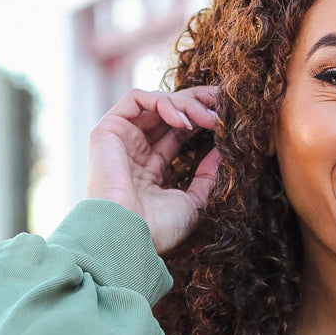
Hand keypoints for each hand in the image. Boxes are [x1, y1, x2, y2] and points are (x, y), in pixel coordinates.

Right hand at [86, 86, 220, 254]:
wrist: (127, 235)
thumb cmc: (157, 229)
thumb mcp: (193, 203)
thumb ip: (207, 178)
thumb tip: (224, 153)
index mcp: (150, 168)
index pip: (179, 133)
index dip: (201, 120)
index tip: (227, 117)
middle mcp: (134, 150)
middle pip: (169, 113)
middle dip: (198, 104)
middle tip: (223, 105)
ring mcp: (121, 138)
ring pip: (156, 103)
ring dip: (186, 104)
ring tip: (209, 119)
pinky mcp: (108, 129)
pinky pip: (136, 99)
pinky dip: (163, 102)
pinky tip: (183, 121)